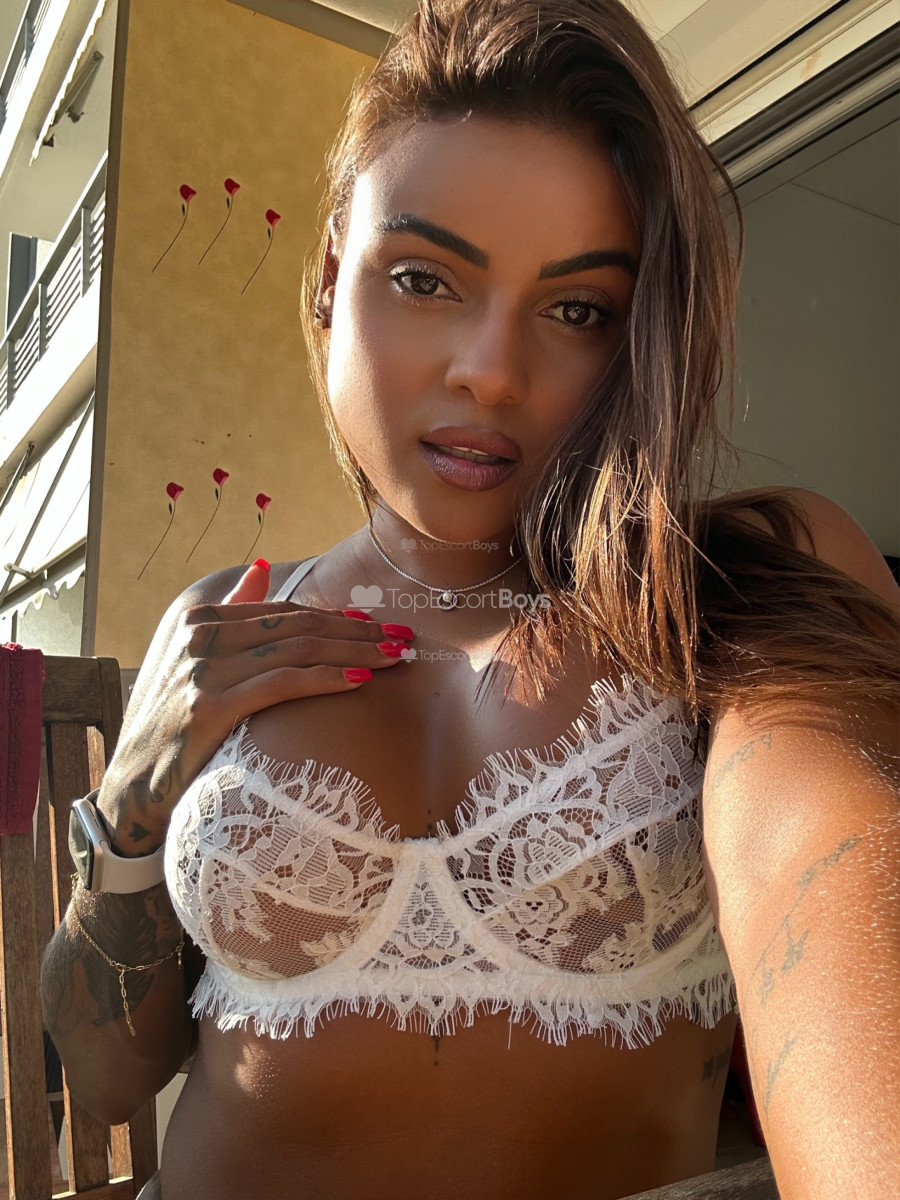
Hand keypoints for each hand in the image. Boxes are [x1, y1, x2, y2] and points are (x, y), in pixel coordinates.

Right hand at [97, 560, 412, 850]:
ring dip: (356, 650)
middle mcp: (200, 636)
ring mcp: (203, 668)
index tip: (378, 625)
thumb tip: (263, 570)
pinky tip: (361, 679)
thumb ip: (230, 615)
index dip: (336, 617)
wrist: (132, 788)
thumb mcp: (195, 662)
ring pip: (298, 649)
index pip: (285, 612)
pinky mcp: (209, 704)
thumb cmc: (172, 728)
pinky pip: (281, 682)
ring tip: (396, 658)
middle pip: (298, 626)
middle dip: (359, 631)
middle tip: (405, 639)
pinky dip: (326, 677)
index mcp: (200, 619)